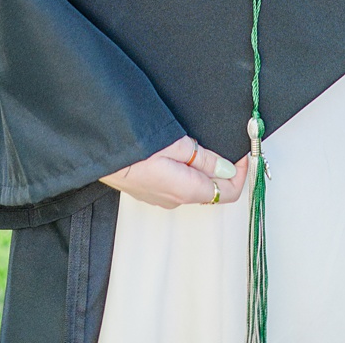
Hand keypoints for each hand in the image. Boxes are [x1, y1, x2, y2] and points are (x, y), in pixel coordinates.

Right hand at [102, 135, 248, 208]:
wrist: (100, 152)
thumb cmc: (135, 145)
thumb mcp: (178, 145)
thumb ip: (206, 160)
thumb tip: (228, 169)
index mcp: (187, 190)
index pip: (229, 192)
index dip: (241, 172)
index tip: (243, 151)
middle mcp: (175, 200)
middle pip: (214, 190)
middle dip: (226, 170)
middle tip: (228, 145)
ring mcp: (161, 198)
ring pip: (196, 187)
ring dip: (207, 170)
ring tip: (205, 146)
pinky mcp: (150, 192)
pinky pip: (180, 185)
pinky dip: (190, 172)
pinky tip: (185, 154)